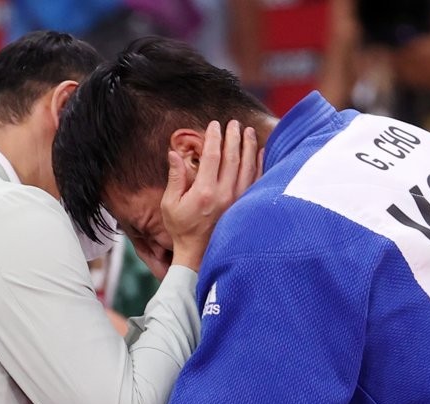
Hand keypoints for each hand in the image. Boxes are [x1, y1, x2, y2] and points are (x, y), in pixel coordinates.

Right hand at [166, 119, 262, 272]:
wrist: (198, 254)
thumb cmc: (181, 229)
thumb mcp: (170, 204)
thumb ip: (175, 177)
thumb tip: (174, 153)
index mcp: (204, 191)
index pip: (212, 156)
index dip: (214, 138)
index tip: (214, 125)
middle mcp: (224, 194)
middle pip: (232, 158)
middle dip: (233, 137)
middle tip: (233, 123)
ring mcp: (237, 201)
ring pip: (247, 167)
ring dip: (248, 147)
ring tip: (247, 131)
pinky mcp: (244, 207)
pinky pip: (256, 181)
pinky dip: (259, 165)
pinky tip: (260, 152)